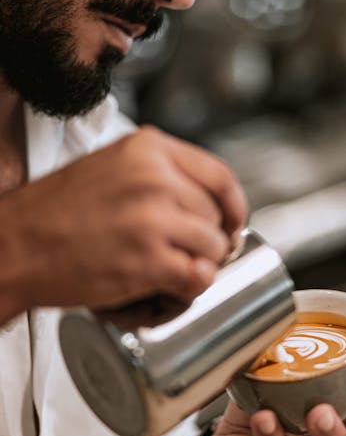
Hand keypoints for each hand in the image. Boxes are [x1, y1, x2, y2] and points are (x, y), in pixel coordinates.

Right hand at [0, 126, 246, 318]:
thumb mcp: (110, 166)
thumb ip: (157, 172)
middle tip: (197, 252)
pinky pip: (196, 276)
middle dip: (213, 238)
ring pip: (213, 246)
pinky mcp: (148, 261)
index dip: (234, 204)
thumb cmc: (54, 211)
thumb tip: (200, 195)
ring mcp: (153, 220)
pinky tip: (174, 285)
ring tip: (178, 268)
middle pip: (216, 214)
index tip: (232, 222)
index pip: (219, 175)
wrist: (14, 244)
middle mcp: (155, 179)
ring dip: (202, 263)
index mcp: (148, 149)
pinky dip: (192, 286)